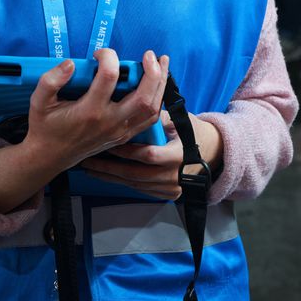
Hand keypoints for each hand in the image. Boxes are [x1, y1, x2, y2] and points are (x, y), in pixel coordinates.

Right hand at [21, 48, 168, 172]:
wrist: (50, 156)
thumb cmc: (46, 126)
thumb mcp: (39, 102)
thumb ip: (50, 81)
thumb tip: (70, 64)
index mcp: (89, 111)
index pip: (109, 77)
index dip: (108, 57)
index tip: (100, 53)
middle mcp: (109, 122)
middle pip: (142, 96)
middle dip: (152, 72)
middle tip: (150, 54)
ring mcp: (120, 130)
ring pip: (152, 108)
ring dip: (160, 84)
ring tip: (162, 63)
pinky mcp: (124, 135)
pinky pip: (149, 118)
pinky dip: (157, 99)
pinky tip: (157, 84)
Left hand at [79, 112, 221, 201]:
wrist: (213, 152)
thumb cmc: (193, 131)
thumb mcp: (181, 120)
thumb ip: (158, 117)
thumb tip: (133, 105)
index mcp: (179, 155)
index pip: (148, 155)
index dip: (127, 151)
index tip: (107, 143)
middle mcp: (174, 176)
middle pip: (135, 175)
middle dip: (109, 168)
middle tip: (87, 159)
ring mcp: (170, 188)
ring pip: (133, 185)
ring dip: (110, 177)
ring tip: (89, 168)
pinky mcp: (166, 194)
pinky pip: (138, 190)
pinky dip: (120, 183)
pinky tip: (105, 176)